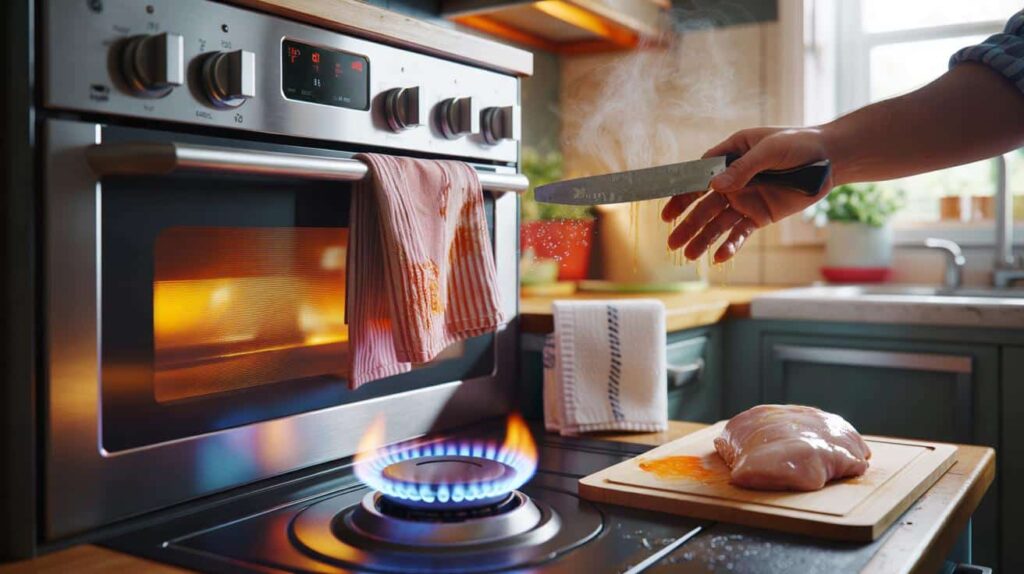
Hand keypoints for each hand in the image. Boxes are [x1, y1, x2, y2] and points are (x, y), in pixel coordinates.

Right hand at [661, 127, 834, 261]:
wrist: (829, 160)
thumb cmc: (798, 144)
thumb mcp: (769, 150)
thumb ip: (742, 168)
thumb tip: (713, 186)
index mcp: (729, 157)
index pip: (699, 176)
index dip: (682, 192)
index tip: (668, 210)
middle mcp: (732, 181)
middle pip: (703, 205)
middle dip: (687, 223)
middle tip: (671, 240)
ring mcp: (744, 200)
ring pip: (718, 223)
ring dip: (702, 239)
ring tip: (687, 255)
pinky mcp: (758, 216)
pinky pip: (740, 233)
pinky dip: (730, 245)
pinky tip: (718, 258)